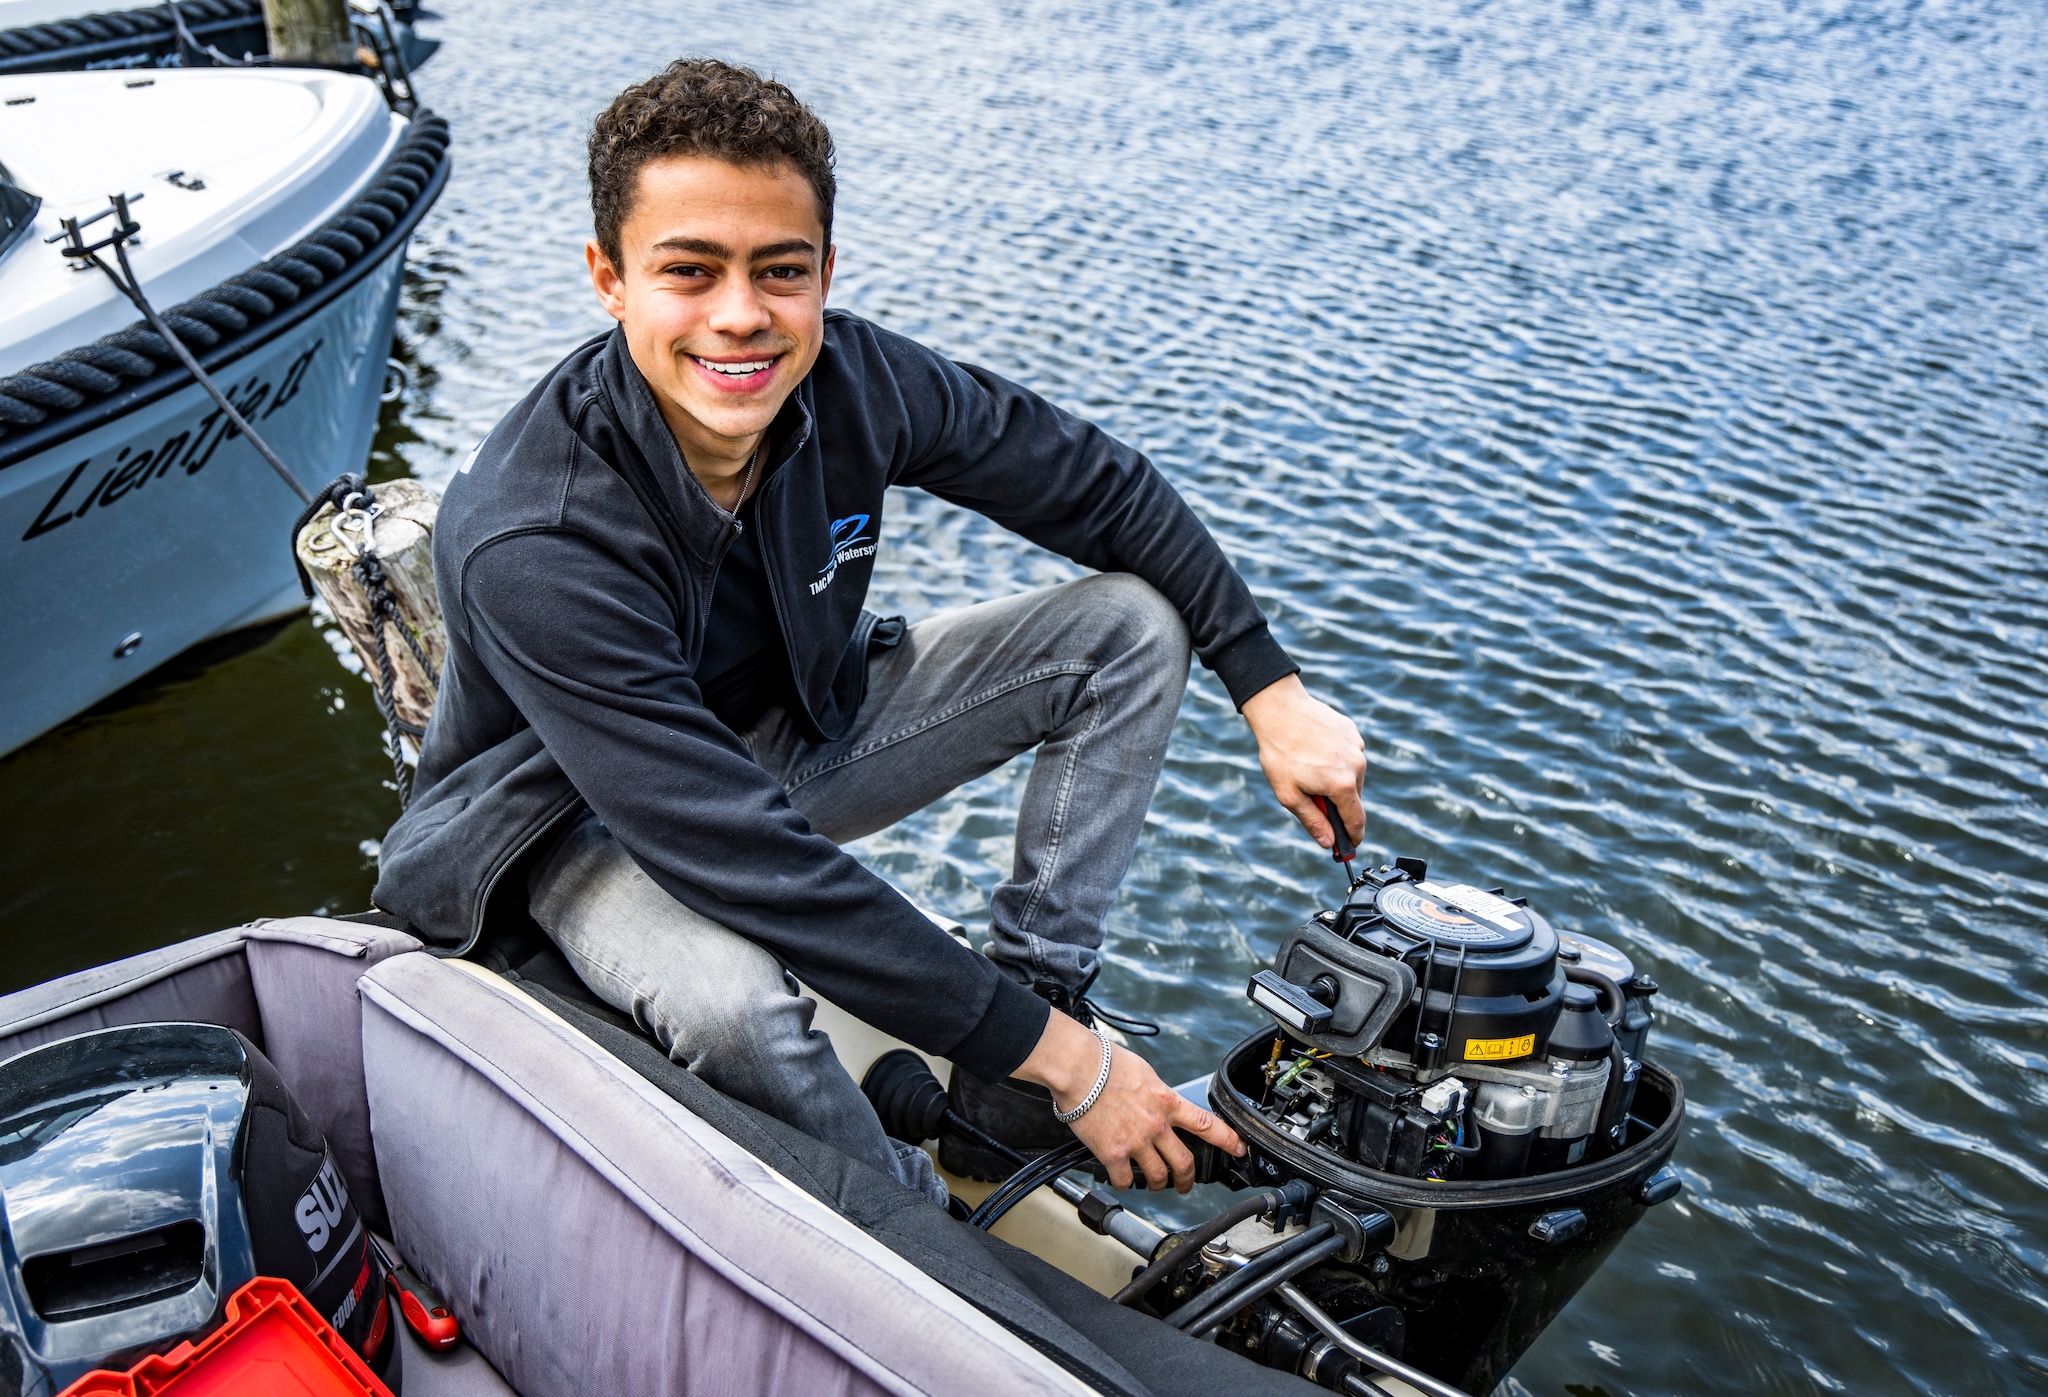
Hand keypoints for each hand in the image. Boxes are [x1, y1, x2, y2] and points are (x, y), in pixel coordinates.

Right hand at [1013, 1010, 1243, 1190]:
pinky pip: (1124, 1180)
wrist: (1078, 1068)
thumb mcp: (1144, 1072)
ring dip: (1158, 1184)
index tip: (1239, 1149)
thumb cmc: (1105, 1062)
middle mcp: (1156, 1125)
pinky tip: (1121, 1178)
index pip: (1207, 1124)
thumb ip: (1157, 1093)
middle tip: (1186, 1185)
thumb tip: (1160, 1101)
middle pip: (1184, 1163)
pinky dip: (1124, 1183)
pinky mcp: (1113, 1153)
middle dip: (1188, 1180)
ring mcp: (1136, 1142)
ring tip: (1153, 1184)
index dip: (1228, 1140)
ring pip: (1158, 1177)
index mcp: (1167, 1102)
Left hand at [1241, 674, 1367, 849]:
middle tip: (1312, 799)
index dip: (1353, 836)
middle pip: (1353, 798)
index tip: (1349, 846)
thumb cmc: (1280, 753)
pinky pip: (1348, 754)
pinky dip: (1336, 760)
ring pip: (1352, 775)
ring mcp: (1357, 746)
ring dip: (1336, 780)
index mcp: (1343, 785)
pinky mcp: (1352, 732)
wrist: (1279, 709)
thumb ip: (1313, 821)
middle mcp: (1357, 765)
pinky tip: (1315, 752)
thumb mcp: (1289, 795)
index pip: (1356, 820)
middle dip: (1337, 804)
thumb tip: (1329, 843)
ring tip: (1309, 769)